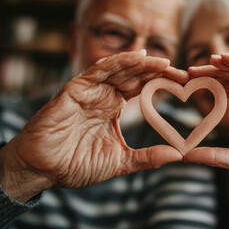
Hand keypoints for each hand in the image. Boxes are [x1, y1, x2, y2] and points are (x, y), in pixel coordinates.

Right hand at [0, 51, 186, 201]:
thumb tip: (178, 155)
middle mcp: (103, 96)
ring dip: (142, 64)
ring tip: (164, 63)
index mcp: (113, 108)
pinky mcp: (75, 89)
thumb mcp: (120, 162)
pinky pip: (98, 71)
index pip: (142, 89)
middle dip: (158, 72)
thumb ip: (147, 157)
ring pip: (119, 69)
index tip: (185, 84)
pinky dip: (118, 62)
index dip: (161, 84)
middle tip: (182, 73)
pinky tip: (137, 58)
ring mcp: (90, 91)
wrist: (43, 170)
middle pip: (135, 76)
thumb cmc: (75, 164)